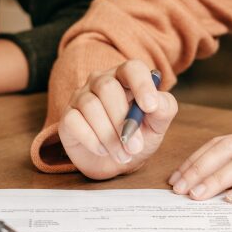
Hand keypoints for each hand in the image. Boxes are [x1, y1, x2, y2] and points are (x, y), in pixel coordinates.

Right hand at [58, 59, 177, 179]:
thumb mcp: (157, 125)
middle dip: (123, 120)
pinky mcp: (68, 117)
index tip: (150, 107)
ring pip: (91, 106)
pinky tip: (102, 150)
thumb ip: (163, 109)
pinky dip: (91, 139)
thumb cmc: (138, 137)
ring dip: (109, 135)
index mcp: (126, 78)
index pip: (132, 68)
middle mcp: (101, 82)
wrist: (116, 162)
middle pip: (108, 88)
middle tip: (135, 147)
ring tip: (123, 155)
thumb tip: (156, 102)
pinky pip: (74, 122)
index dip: (141, 84)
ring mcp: (81, 97)